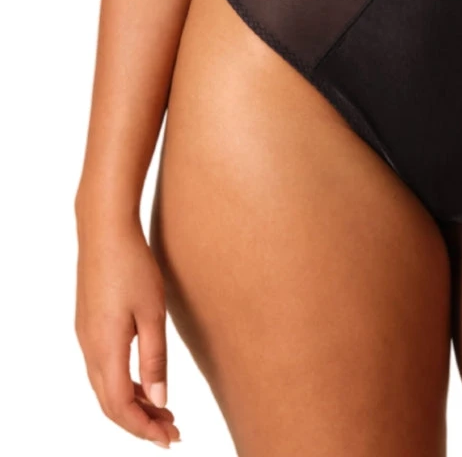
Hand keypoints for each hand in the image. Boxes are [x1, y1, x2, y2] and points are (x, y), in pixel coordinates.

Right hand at [74, 208, 180, 447]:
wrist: (104, 230)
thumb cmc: (133, 266)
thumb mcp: (153, 312)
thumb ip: (155, 358)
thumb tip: (160, 400)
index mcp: (106, 349)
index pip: (121, 407)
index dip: (144, 428)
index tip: (170, 439)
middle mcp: (90, 349)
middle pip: (111, 404)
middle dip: (140, 423)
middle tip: (172, 432)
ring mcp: (86, 337)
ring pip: (105, 387)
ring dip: (133, 404)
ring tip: (164, 412)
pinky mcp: (88, 326)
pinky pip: (103, 369)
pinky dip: (124, 384)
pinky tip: (146, 382)